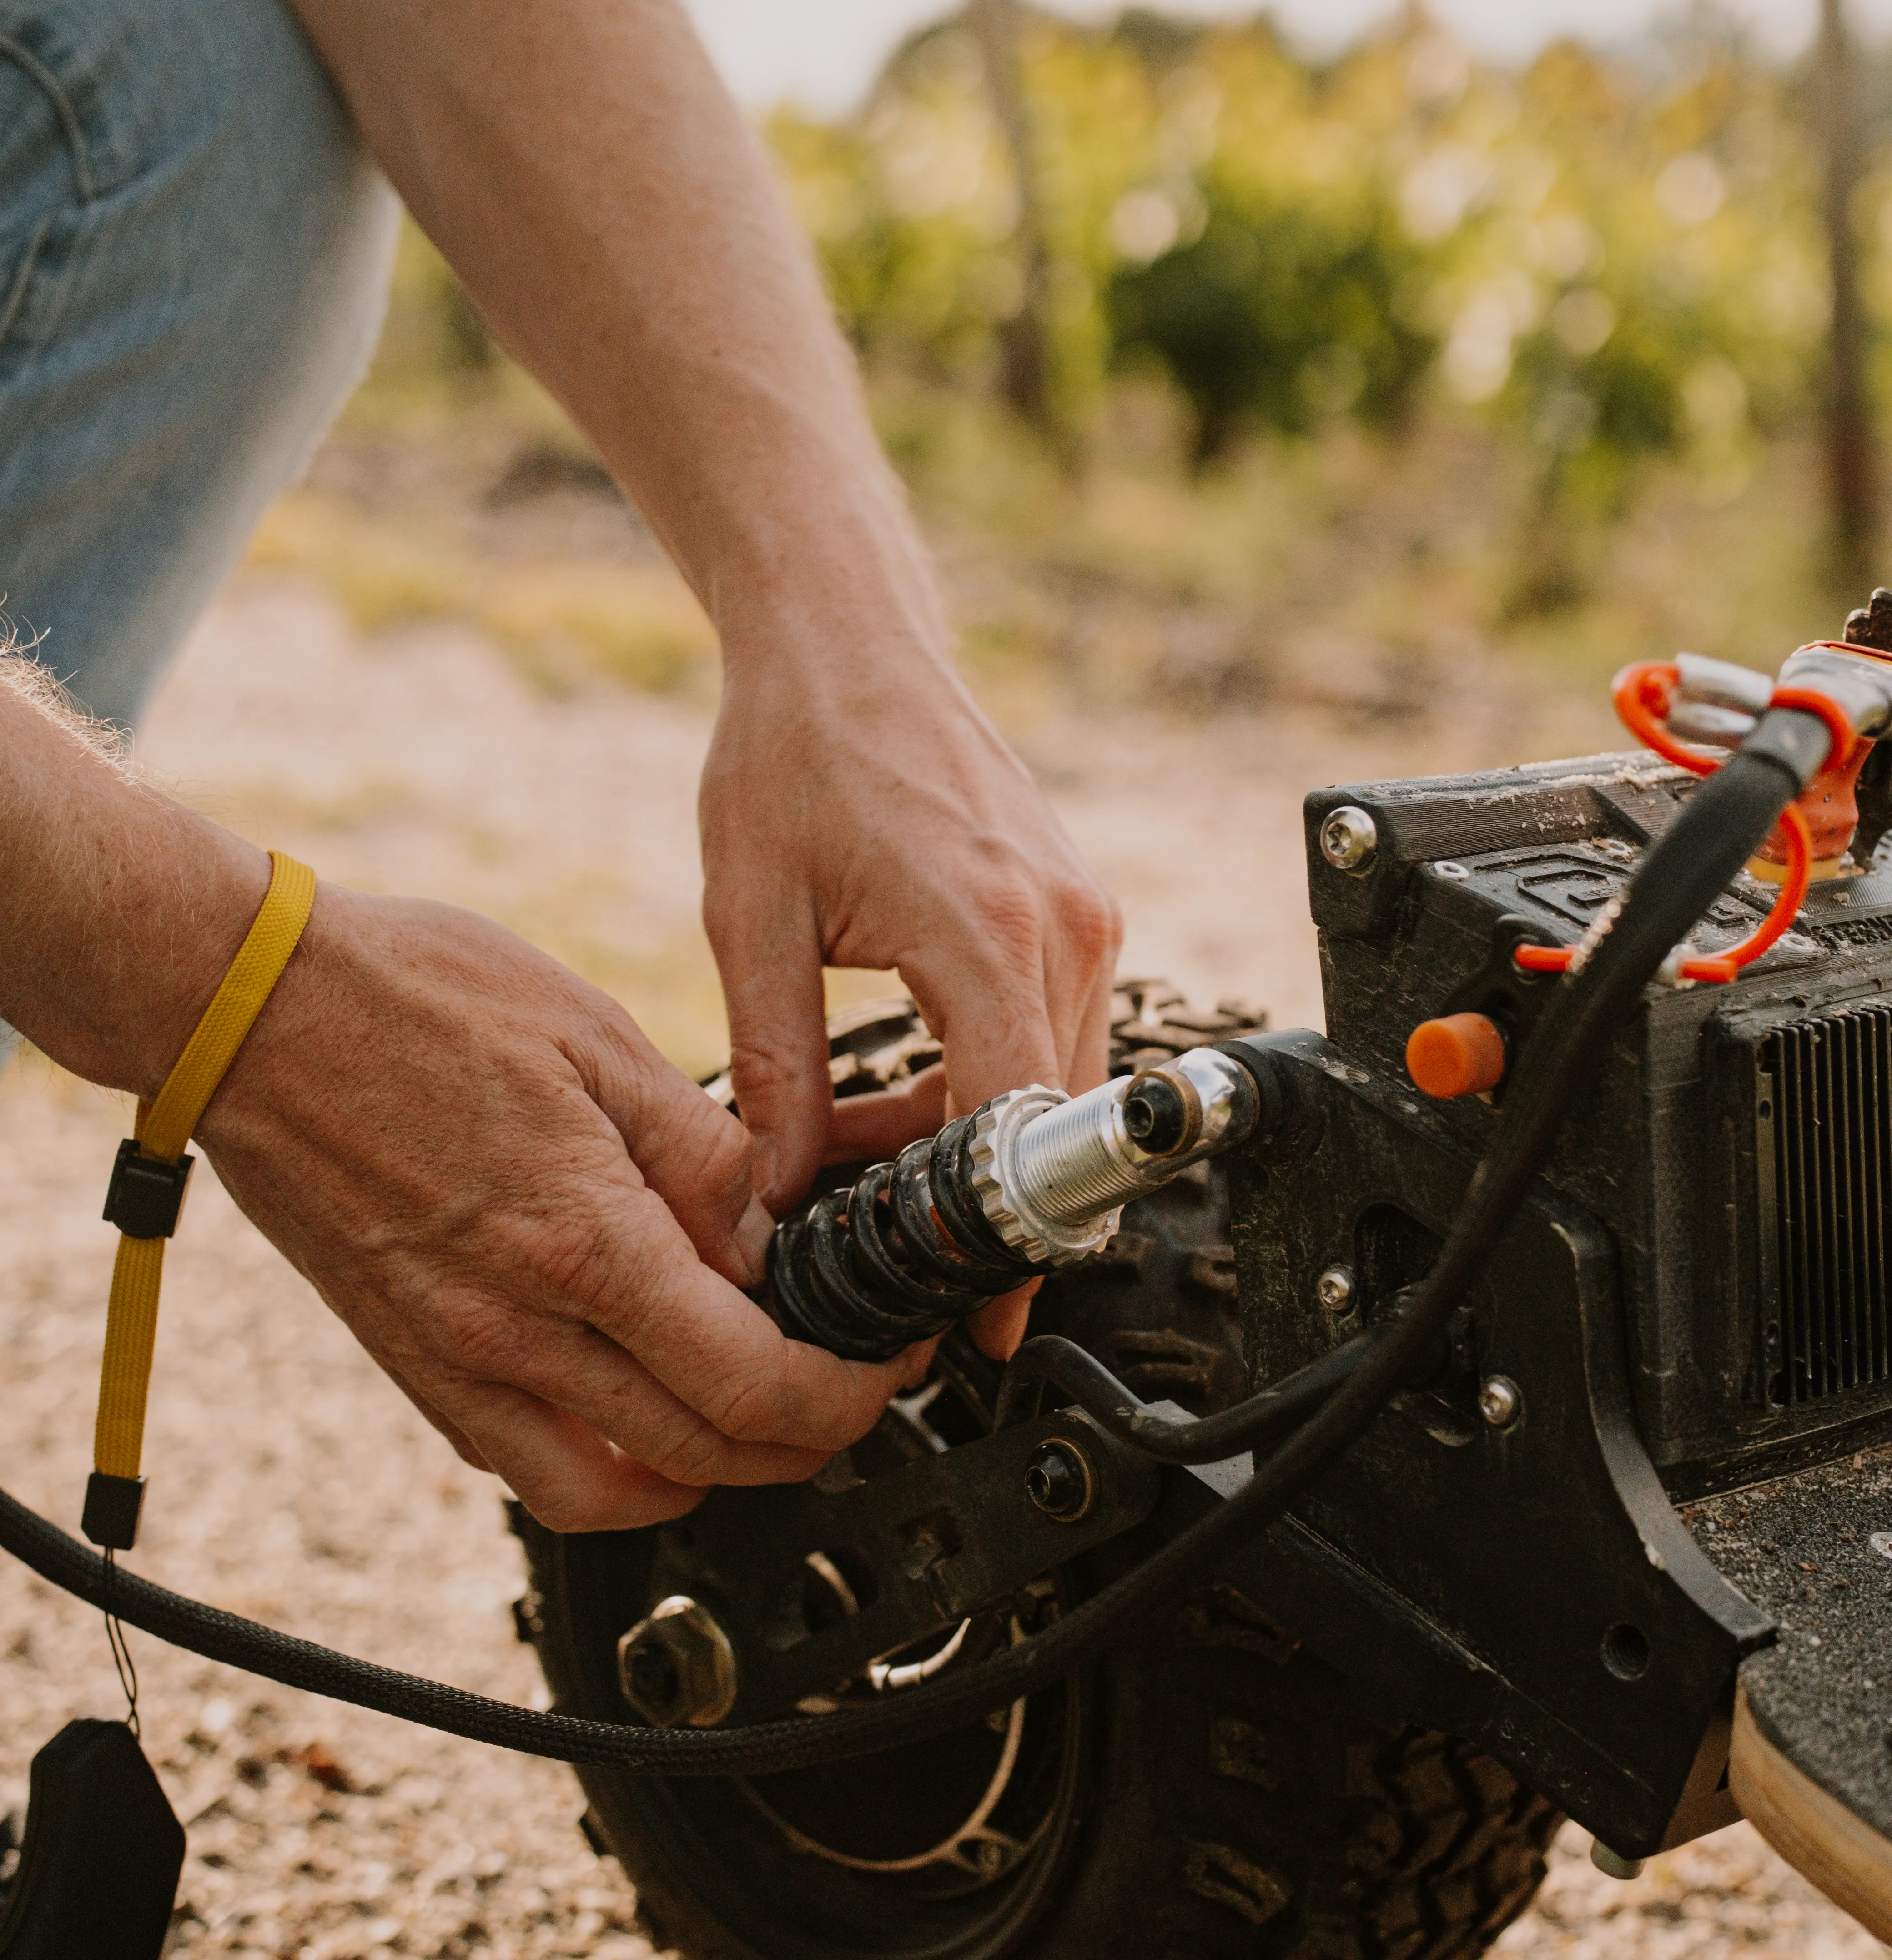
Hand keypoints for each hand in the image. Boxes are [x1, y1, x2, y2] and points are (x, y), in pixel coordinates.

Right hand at [198, 885, 920, 1529]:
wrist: (244, 1008)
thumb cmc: (409, 996)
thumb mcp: (597, 1039)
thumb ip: (700, 1155)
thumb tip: (774, 1236)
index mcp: (583, 1241)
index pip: (751, 1382)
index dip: (842, 1398)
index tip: (880, 1370)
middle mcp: (516, 1324)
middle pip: (702, 1453)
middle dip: (803, 1444)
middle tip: (846, 1396)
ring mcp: (455, 1357)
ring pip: (615, 1489)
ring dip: (711, 1476)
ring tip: (758, 1424)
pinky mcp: (411, 1362)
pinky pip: (526, 1468)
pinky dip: (607, 1474)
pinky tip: (643, 1425)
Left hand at [699, 633, 1121, 1344]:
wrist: (846, 641)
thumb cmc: (792, 752)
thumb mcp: (751, 919)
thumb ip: (773, 1069)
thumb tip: (779, 1196)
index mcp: (987, 929)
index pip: (1015, 1125)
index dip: (992, 1238)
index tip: (968, 1318)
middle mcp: (1063, 927)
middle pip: (1046, 1124)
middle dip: (973, 1209)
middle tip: (894, 1275)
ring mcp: (1081, 919)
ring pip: (1048, 1089)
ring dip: (964, 1145)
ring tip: (857, 1165)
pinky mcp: (1074, 916)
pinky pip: (1043, 1038)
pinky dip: (977, 1087)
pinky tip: (893, 1101)